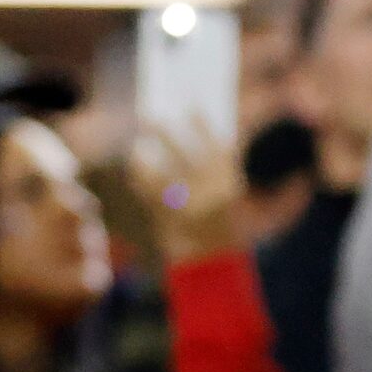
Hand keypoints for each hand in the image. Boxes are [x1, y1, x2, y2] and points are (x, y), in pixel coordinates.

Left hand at [130, 125, 244, 266]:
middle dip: (164, 132)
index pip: (217, 144)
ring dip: (145, 154)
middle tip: (151, 115)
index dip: (203, 123)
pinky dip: (140, 174)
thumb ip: (219, 170)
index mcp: (230, 184)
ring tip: (139, 144)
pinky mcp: (165, 215)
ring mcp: (185, 204)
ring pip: (157, 169)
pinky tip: (137, 164)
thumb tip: (203, 135)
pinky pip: (146, 188)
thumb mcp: (234, 200)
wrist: (214, 265)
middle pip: (181, 152)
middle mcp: (208, 192)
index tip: (192, 106)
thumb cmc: (225, 228)